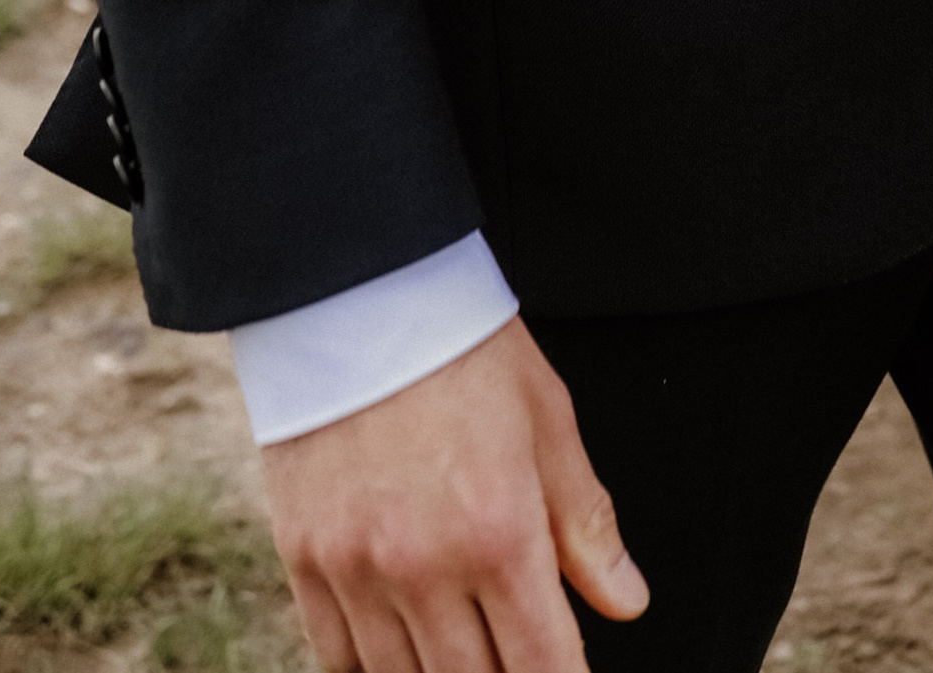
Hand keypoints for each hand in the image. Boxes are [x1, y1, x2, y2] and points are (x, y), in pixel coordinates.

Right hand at [261, 318, 645, 672]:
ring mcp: (357, 571)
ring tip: (468, 650)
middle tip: (519, 654)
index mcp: (499, 531)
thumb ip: (585, 523)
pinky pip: (338, 660)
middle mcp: (425, 566)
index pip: (543, 665)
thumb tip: (627, 602)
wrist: (359, 297)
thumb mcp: (548, 422)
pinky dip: (373, 668)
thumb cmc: (467, 352)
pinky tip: (404, 651)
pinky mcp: (305, 562)